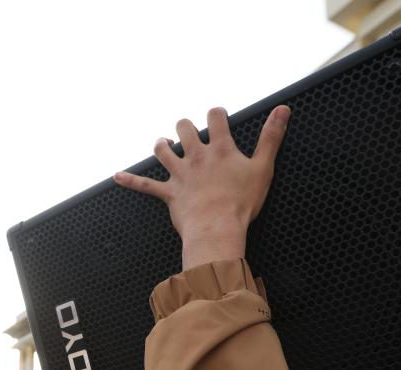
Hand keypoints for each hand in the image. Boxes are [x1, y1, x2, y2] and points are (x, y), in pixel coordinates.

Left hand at [113, 105, 289, 270]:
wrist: (217, 229)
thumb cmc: (242, 202)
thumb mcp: (263, 168)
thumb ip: (272, 137)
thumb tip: (284, 109)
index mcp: (220, 149)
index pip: (215, 117)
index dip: (216, 113)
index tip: (219, 116)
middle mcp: (196, 157)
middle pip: (184, 129)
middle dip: (185, 126)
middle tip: (189, 131)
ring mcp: (180, 174)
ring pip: (162, 151)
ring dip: (161, 145)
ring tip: (163, 144)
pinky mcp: (169, 193)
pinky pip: (145, 185)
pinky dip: (130, 180)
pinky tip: (116, 175)